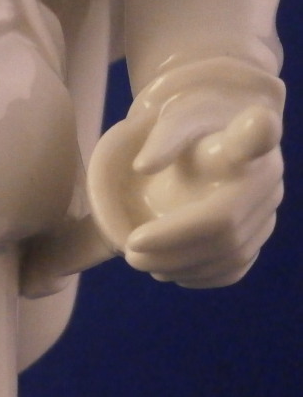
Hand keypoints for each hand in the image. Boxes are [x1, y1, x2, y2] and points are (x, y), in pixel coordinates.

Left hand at [89, 59, 284, 288]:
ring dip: (181, 265)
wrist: (211, 132)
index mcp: (246, 143)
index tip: (242, 132)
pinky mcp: (258, 234)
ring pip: (231, 255)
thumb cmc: (187, 124)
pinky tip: (169, 272)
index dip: (246, 144)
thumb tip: (142, 167)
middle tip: (130, 252)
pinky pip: (235, 266)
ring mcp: (267, 211)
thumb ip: (161, 139)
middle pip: (225, 227)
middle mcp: (266, 179)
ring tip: (139, 261)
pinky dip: (201, 276)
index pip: (252, 140)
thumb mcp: (172, 120)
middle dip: (173, 247)